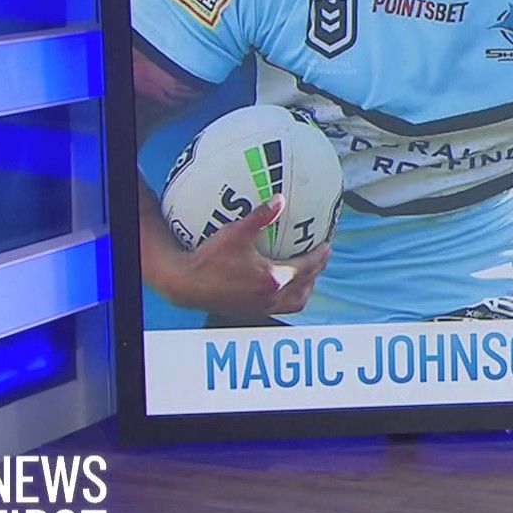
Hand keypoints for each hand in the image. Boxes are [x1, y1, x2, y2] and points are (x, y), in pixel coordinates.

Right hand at [173, 195, 331, 318]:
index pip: (306, 268)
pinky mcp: (248, 313)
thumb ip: (261, 216)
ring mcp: (260, 308)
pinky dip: (287, 297)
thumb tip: (280, 199)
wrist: (184, 285)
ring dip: (305, 289)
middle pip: (305, 288)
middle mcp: (270, 297)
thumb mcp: (236, 232)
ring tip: (307, 276)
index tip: (328, 245)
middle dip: (316, 272)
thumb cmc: (208, 258)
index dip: (320, 257)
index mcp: (272, 279)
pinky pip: (278, 308)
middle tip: (321, 258)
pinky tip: (279, 285)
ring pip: (294, 303)